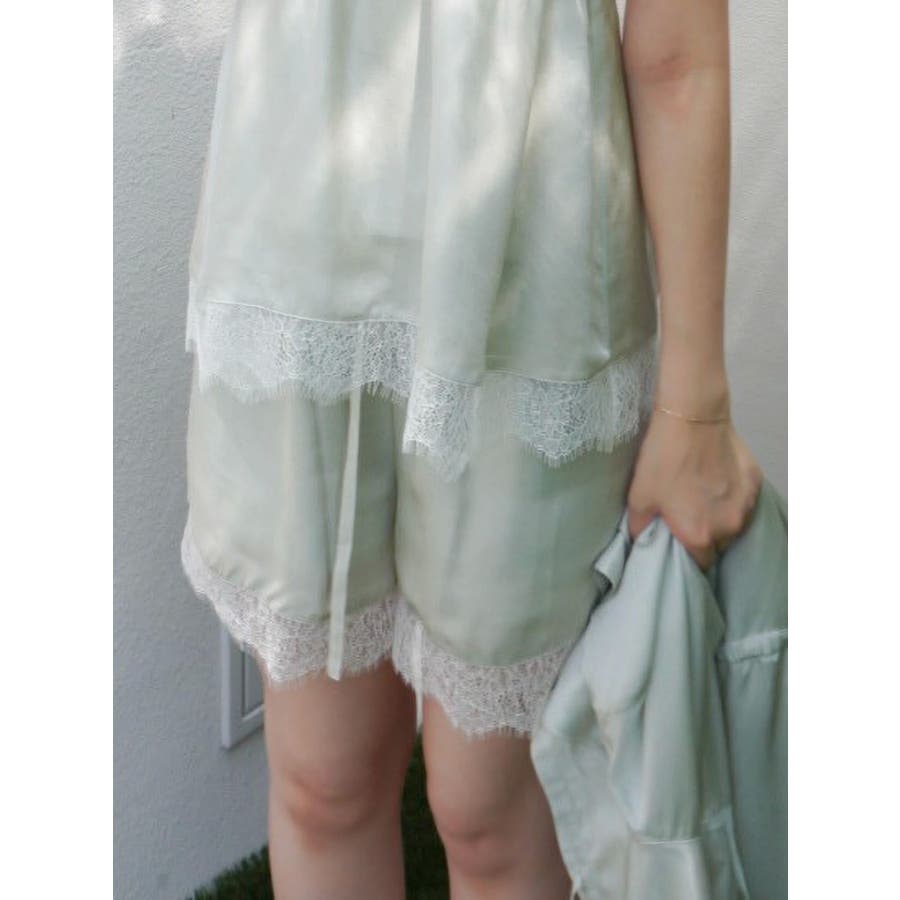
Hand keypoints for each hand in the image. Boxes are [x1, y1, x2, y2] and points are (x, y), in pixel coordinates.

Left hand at [626, 406, 762, 570]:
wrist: (692, 419)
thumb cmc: (663, 460)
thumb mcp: (639, 497)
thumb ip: (639, 527)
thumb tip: (639, 540)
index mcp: (700, 536)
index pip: (701, 564)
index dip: (691, 559)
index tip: (682, 547)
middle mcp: (729, 527)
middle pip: (720, 546)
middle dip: (707, 539)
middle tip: (691, 520)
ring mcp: (746, 505)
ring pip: (735, 524)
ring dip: (722, 519)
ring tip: (705, 501)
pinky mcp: (755, 483)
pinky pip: (745, 502)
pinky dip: (734, 498)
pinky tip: (719, 483)